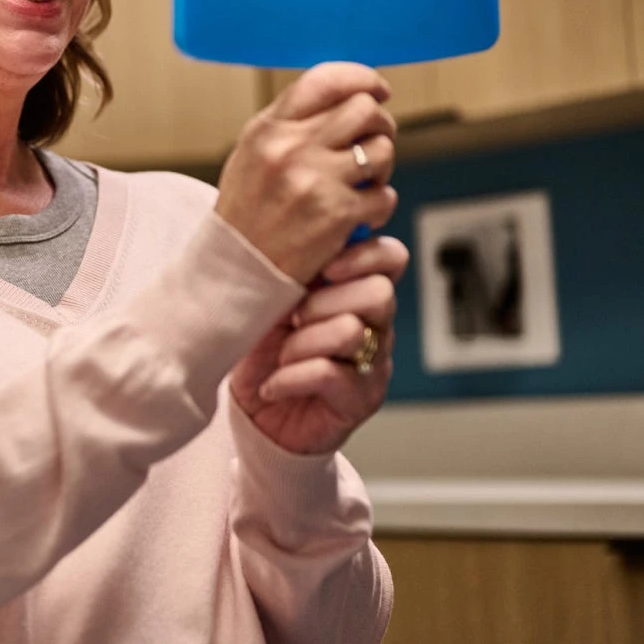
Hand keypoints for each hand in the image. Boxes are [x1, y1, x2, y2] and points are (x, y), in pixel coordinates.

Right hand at [215, 62, 398, 285]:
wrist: (236, 270)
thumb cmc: (248, 214)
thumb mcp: (252, 155)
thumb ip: (291, 124)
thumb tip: (347, 96)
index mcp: (268, 129)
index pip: (324, 81)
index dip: (362, 79)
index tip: (377, 90)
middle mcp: (289, 148)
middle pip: (364, 110)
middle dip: (379, 126)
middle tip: (370, 147)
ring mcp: (313, 180)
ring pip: (382, 150)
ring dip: (380, 168)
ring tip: (360, 186)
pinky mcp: (336, 214)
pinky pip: (384, 196)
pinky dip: (378, 207)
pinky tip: (357, 217)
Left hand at [229, 236, 408, 454]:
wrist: (253, 416)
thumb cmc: (263, 350)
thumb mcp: (271, 299)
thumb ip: (292, 265)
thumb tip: (293, 228)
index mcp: (356, 290)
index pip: (391, 257)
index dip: (364, 254)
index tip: (325, 267)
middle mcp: (375, 325)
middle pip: (378, 292)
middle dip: (322, 302)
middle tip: (291, 319)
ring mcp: (372, 364)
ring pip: (351, 332)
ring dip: (301, 343)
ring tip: (280, 356)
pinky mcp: (359, 400)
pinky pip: (329, 375)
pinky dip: (289, 378)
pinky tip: (272, 385)